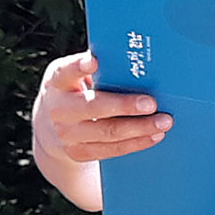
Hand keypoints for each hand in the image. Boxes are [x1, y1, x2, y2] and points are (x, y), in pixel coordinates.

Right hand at [31, 51, 169, 210]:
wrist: (50, 128)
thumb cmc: (74, 92)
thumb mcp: (75, 76)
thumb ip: (97, 69)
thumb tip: (135, 62)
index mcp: (57, 82)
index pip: (66, 72)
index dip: (79, 66)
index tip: (94, 61)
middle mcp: (59, 109)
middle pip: (94, 107)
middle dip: (125, 105)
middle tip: (152, 103)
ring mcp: (68, 134)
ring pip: (108, 132)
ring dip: (139, 128)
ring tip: (163, 121)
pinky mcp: (79, 152)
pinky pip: (112, 150)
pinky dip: (136, 143)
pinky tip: (154, 135)